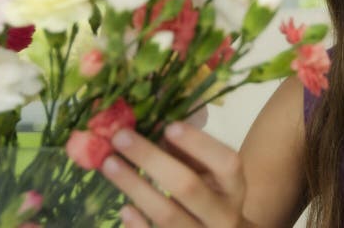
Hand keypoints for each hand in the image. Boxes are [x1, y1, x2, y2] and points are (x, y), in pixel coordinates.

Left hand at [101, 121, 250, 226]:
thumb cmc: (210, 196)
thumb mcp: (208, 174)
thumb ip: (186, 151)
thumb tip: (152, 125)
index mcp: (234, 187)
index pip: (226, 163)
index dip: (199, 144)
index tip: (169, 125)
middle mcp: (223, 215)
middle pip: (188, 186)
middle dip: (151, 159)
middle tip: (121, 137)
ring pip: (167, 215)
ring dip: (135, 187)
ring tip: (109, 164)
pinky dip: (138, 225)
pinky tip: (124, 208)